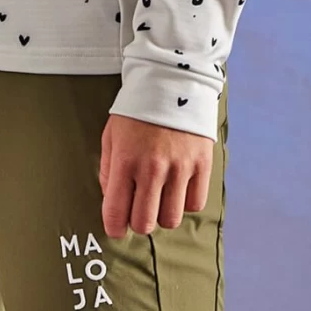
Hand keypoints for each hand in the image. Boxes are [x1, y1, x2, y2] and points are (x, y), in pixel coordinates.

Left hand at [99, 112, 212, 237]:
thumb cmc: (137, 111)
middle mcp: (153, 168)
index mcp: (125, 160)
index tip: (116, 228)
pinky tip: (178, 187)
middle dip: (138, 222)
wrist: (172, 81)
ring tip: (160, 197)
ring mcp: (180, 167)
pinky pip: (195, 204)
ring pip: (171, 219)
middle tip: (138, 209)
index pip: (116, 212)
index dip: (114, 228)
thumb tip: (113, 201)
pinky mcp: (202, 165)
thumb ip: (108, 171)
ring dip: (163, 214)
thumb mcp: (111, 136)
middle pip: (145, 222)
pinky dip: (185, 202)